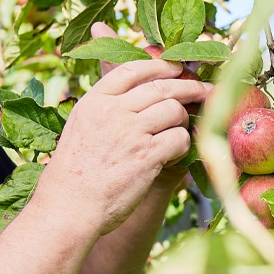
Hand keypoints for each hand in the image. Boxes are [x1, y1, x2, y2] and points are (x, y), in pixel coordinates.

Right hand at [32, 57, 209, 237]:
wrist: (68, 208)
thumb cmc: (73, 174)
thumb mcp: (80, 127)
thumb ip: (105, 108)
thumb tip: (138, 93)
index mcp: (95, 101)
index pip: (132, 69)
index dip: (160, 66)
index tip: (176, 68)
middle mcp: (113, 111)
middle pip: (161, 86)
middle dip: (189, 86)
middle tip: (206, 90)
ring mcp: (131, 132)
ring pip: (175, 111)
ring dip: (183, 121)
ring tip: (177, 133)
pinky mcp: (148, 156)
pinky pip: (180, 139)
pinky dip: (182, 145)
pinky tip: (173, 155)